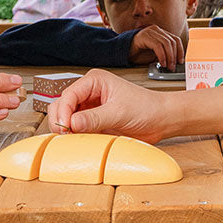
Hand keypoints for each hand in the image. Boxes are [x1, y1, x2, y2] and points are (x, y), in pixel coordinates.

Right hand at [48, 69, 179, 143]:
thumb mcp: (119, 113)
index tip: (67, 129)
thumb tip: (72, 123)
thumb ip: (94, 118)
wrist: (161, 119)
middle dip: (61, 120)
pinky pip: (76, 128)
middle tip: (66, 136)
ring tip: (72, 140)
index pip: (69, 95)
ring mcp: (90, 107)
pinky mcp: (93, 121)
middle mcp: (89, 92)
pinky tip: (79, 142)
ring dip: (66, 129)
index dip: (64, 112)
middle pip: (62, 105)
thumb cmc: (146, 108)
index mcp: (95, 81)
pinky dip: (74, 136)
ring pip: (66, 117)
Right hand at [127, 25, 184, 69]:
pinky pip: (157, 45)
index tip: (180, 61)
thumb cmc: (138, 54)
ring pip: (166, 43)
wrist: (122, 52)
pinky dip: (162, 55)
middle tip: (173, 66)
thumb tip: (175, 61)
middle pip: (172, 41)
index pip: (175, 39)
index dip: (180, 50)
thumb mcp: (155, 54)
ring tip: (168, 66)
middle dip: (175, 55)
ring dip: (169, 56)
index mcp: (160, 33)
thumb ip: (164, 54)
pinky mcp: (144, 36)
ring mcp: (150, 31)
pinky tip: (162, 63)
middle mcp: (156, 30)